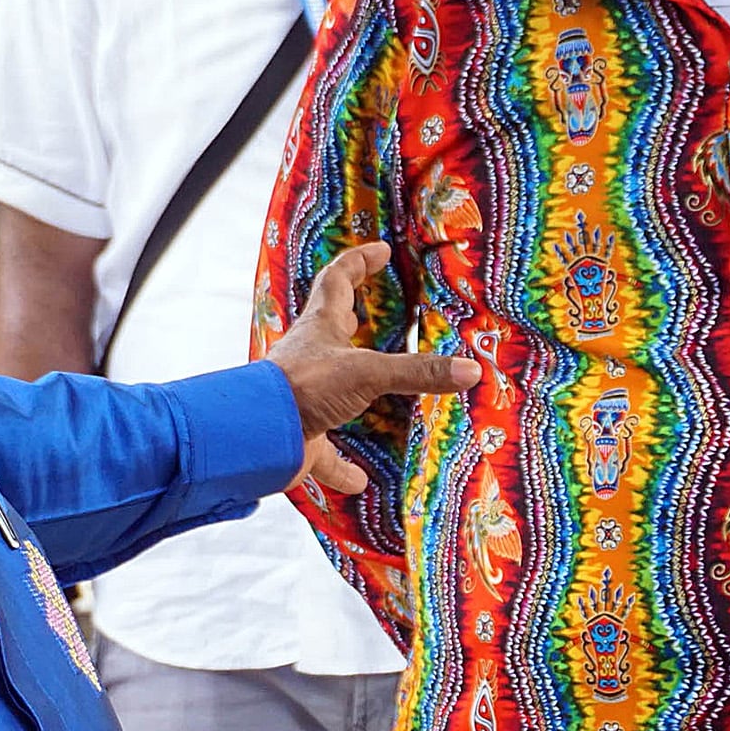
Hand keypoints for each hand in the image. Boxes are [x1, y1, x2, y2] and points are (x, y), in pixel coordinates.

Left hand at [265, 242, 477, 496]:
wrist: (258, 435)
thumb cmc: (303, 386)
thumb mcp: (367, 372)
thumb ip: (417, 373)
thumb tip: (471, 370)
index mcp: (321, 327)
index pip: (338, 280)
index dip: (359, 262)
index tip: (381, 249)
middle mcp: (311, 358)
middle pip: (333, 327)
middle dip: (354, 315)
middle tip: (379, 306)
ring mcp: (304, 398)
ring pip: (331, 389)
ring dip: (353, 392)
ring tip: (380, 397)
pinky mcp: (301, 437)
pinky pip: (326, 453)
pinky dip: (343, 467)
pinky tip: (362, 480)